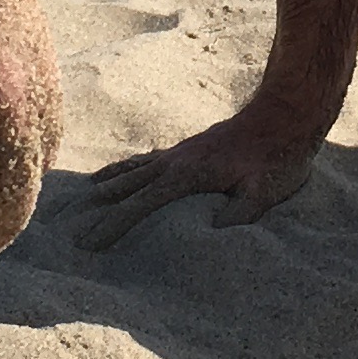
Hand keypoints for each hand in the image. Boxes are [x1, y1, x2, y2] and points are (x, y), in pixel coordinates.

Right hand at [78, 100, 328, 251]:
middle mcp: (175, 161)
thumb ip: (237, 214)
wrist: (285, 114)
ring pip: (132, 169)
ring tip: (82, 197)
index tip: (89, 244)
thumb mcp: (264, 192)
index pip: (141, 205)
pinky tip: (120, 173)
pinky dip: (124, 168)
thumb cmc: (278, 157)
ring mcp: (179, 152)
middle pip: (126, 186)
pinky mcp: (187, 149)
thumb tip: (209, 237)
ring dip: (106, 185)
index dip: (114, 226)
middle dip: (99, 210)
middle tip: (72, 233)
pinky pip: (145, 160)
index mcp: (187, 175)